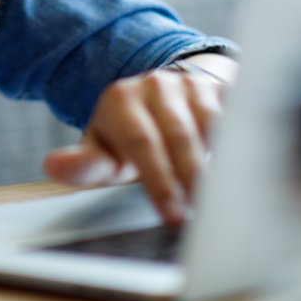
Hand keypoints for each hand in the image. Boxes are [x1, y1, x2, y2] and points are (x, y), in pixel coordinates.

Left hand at [43, 58, 233, 224]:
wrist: (160, 95)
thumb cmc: (128, 136)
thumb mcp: (102, 149)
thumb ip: (84, 164)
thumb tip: (54, 166)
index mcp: (121, 99)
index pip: (141, 143)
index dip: (160, 182)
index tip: (173, 216)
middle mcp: (156, 86)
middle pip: (179, 136)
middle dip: (191, 179)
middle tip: (202, 217)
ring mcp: (191, 83)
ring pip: (212, 125)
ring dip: (220, 163)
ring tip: (226, 202)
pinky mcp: (221, 86)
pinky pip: (237, 114)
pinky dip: (243, 143)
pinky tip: (247, 172)